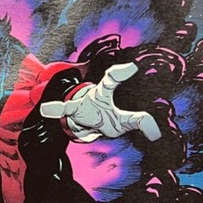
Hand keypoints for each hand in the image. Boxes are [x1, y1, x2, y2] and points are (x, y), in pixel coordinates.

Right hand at [40, 62, 160, 142]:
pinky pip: (64, 110)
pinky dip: (56, 109)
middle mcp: (95, 94)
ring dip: (74, 105)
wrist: (85, 120)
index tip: (133, 68)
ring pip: (78, 103)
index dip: (123, 75)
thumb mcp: (123, 122)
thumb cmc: (106, 117)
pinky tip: (46, 109)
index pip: (116, 82)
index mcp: (107, 93)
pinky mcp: (72, 110)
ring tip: (64, 101)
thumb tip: (156, 134)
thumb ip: (139, 122)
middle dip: (112, 78)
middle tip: (127, 70)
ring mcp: (81, 103)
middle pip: (104, 86)